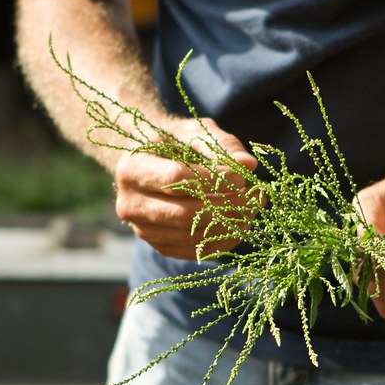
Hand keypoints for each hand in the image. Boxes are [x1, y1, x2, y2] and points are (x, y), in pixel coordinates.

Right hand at [114, 117, 257, 259]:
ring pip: (191, 236)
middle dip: (226, 206)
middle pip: (183, 213)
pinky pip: (194, 250)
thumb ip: (223, 145)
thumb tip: (249, 166)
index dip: (213, 180)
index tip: (242, 176)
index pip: (176, 179)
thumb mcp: (196, 133)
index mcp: (131, 168)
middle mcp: (129, 204)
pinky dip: (223, 240)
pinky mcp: (159, 246)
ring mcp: (142, 230)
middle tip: (255, 196)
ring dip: (229, 225)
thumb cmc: (176, 143)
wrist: (153, 165)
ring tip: (252, 208)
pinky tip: (241, 224)